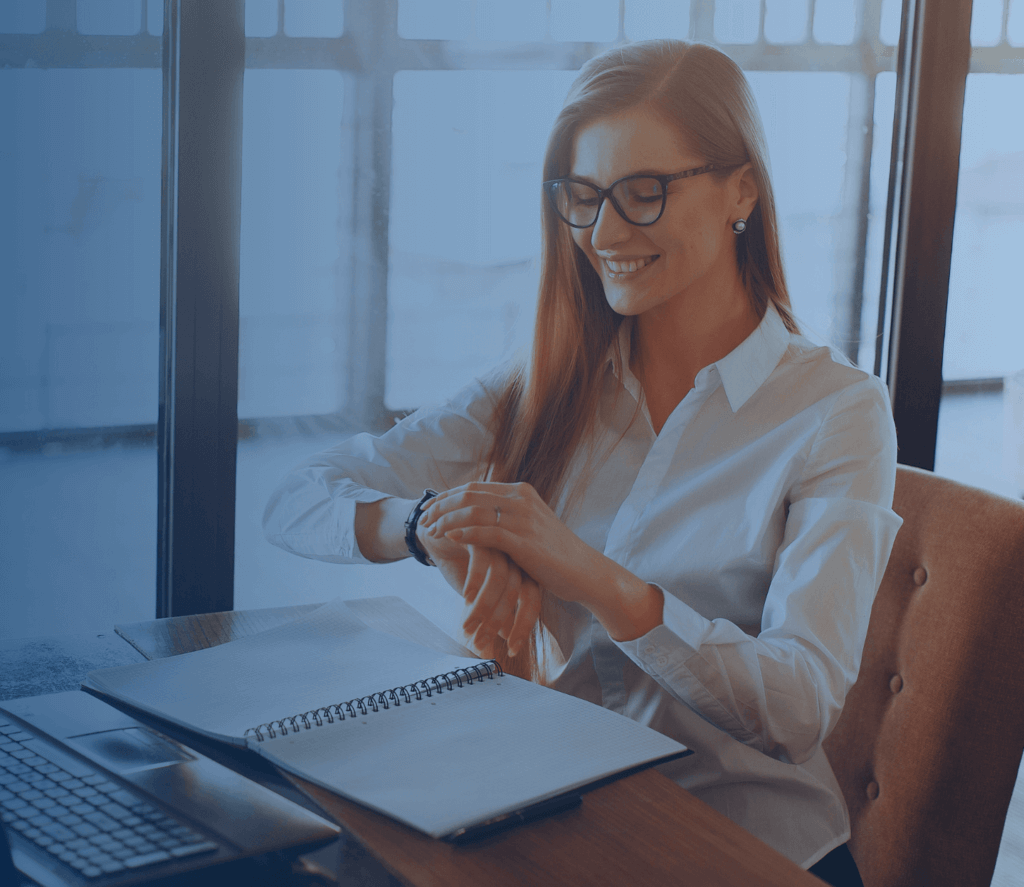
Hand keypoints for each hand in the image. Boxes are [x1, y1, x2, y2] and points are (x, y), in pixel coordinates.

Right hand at [417, 523, 540, 657]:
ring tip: (468, 627)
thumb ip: (491, 612)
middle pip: (517, 590)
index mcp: (522, 566)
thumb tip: (496, 646)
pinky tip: (466, 598)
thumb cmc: (459, 563)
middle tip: (481, 644)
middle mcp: (514, 552)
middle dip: (498, 621)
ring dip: (483, 607)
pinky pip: (483, 560)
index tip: (512, 649)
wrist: (434, 530)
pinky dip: (475, 582)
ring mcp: (499, 540)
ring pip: (499, 578)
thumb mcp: (476, 592)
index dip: (523, 626)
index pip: (532, 598)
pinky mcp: (480, 531)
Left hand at [419, 482, 663, 640]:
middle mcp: (521, 499)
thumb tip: (479, 517)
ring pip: (473, 511)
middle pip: (468, 495)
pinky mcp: (523, 540)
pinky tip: (446, 539)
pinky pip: (485, 532)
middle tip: (421, 521)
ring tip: (428, 532)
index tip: (427, 510)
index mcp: (521, 492)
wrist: (586, 573)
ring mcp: (523, 518)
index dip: (446, 498)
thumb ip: (507, 518)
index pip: (473, 488)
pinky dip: (462, 533)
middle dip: (440, 507)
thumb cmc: (555, 556)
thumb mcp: (530, 528)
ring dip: (446, 520)